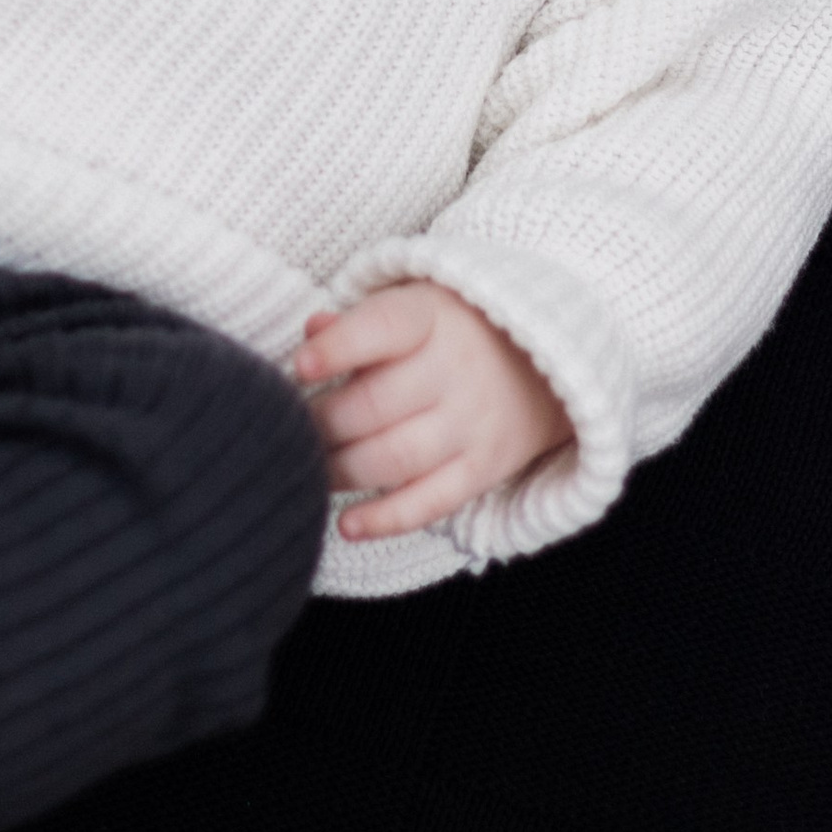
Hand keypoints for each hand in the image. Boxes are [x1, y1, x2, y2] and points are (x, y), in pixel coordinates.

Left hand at [292, 280, 572, 543]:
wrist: (540, 367)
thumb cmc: (449, 332)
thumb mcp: (411, 306)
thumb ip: (358, 320)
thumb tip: (311, 332)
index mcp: (432, 317)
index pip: (383, 327)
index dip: (339, 348)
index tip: (299, 367)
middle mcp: (457, 369)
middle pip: (374, 405)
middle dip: (321, 424)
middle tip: (290, 430)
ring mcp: (473, 423)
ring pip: (394, 458)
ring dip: (341, 471)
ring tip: (311, 469)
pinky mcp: (483, 468)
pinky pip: (430, 502)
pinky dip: (385, 519)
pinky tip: (347, 524)